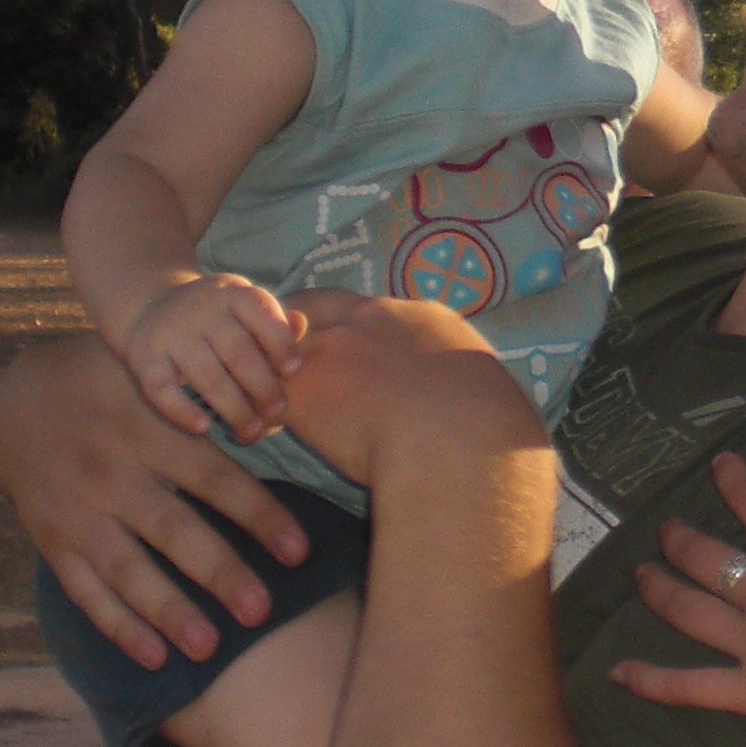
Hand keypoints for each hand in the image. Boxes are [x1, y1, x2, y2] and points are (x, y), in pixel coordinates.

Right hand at [0, 337, 312, 667]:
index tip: (299, 551)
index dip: (258, 515)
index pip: (214, 477)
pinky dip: (118, 626)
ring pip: (127, 569)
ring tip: (208, 648)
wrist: (17, 396)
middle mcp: (113, 472)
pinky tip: (153, 657)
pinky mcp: (52, 539)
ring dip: (168, 611)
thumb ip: (222, 373)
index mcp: (150, 429)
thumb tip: (305, 331)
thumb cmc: (114, 380)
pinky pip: (85, 590)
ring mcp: (78, 510)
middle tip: (260, 611)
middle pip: (173, 530)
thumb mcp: (160, 366)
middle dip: (218, 573)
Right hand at [124, 273, 305, 436]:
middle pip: (238, 352)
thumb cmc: (216, 317)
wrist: (150, 306)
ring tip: (249, 430)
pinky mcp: (142, 357)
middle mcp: (200, 309)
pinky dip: (182, 411)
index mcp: (232, 292)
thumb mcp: (245, 309)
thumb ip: (274, 321)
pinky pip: (162, 389)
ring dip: (232, 408)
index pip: (261, 314)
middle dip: (262, 387)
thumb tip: (301, 324)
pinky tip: (203, 427)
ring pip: (206, 375)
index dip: (281, 344)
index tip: (294, 371)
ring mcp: (169, 333)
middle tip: (277, 412)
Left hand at [281, 291, 536, 488]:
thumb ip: (455, 373)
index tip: (332, 341)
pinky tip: (261, 435)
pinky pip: (267, 398)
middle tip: (281, 361)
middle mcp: (367, 322)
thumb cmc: (484, 422)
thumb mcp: (478, 380)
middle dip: (290, 328)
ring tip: (264, 401)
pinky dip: (261, 416)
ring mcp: (332, 349)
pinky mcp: (305, 390)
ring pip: (278, 348)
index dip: (338, 320)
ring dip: (270, 371)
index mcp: (415, 317)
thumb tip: (461, 391)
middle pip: (309, 306)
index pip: (360, 304)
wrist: (456, 442)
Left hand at [615, 456, 745, 733]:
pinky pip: (692, 684)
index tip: (720, 464)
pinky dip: (653, 680)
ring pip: (693, 610)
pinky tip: (621, 674)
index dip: (741, 486)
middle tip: (662, 529)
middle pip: (714, 559)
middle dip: (683, 543)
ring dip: (662, 591)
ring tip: (640, 575)